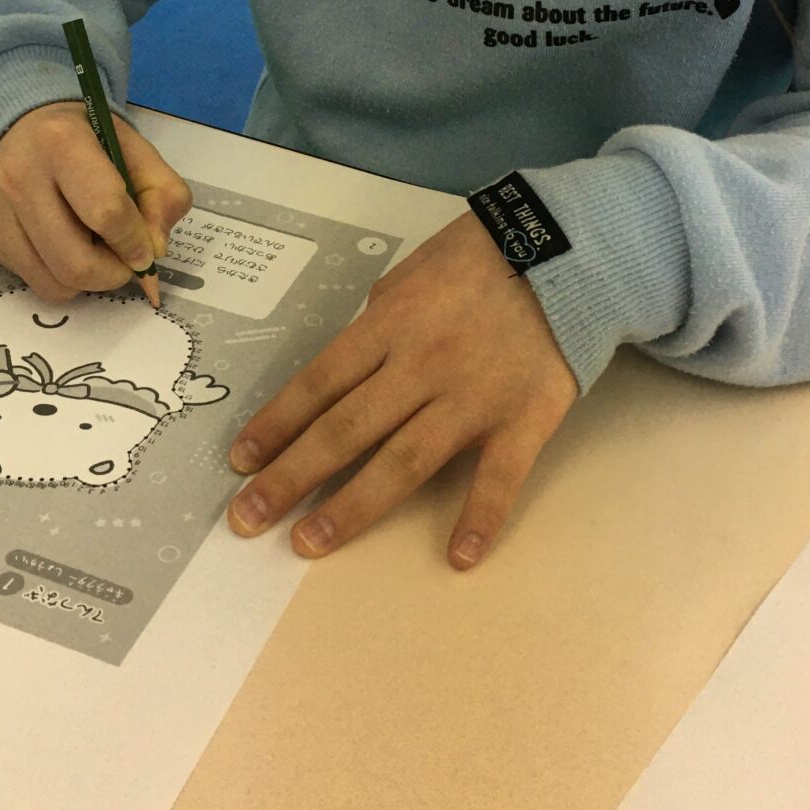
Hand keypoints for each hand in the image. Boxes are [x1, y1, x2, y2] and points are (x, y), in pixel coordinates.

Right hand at [0, 102, 191, 301]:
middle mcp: (20, 178)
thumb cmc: (84, 139)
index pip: (106, 212)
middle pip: (77, 263)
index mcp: (62, 143)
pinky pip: (37, 284)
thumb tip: (155, 249)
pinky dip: (65, 280)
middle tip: (125, 260)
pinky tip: (71, 250)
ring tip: (98, 252)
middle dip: (114, 273)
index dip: (135, 241)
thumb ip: (163, 193)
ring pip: (56, 283)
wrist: (17, 129)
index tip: (146, 249)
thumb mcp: (134, 148)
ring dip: (92, 281)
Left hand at [226, 212, 578, 567]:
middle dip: (291, 476)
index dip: (276, 424)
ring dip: (353, 507)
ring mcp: (473, 398)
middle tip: (248, 518)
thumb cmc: (481, 257)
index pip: (319, 383)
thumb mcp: (409, 275)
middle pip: (346, 429)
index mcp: (390, 324)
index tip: (240, 462)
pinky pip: (499, 478)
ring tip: (309, 544)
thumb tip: (346, 373)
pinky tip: (456, 558)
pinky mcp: (525, 419)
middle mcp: (422, 365)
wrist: (569, 251)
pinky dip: (480, 519)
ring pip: (404, 462)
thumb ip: (377, 326)